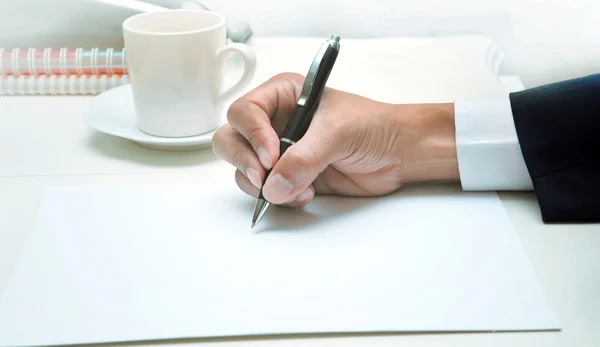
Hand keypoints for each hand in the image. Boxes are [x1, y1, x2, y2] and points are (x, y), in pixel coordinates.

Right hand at [213, 73, 458, 206]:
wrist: (399, 154)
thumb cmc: (374, 127)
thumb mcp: (337, 133)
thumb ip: (302, 159)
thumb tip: (272, 186)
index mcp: (283, 96)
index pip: (243, 112)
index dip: (252, 135)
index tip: (272, 155)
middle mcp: (275, 122)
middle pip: (231, 140)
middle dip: (245, 162)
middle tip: (264, 177)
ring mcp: (280, 151)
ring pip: (244, 169)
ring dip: (263, 184)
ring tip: (298, 188)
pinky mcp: (289, 176)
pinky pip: (265, 190)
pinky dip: (278, 197)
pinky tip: (306, 194)